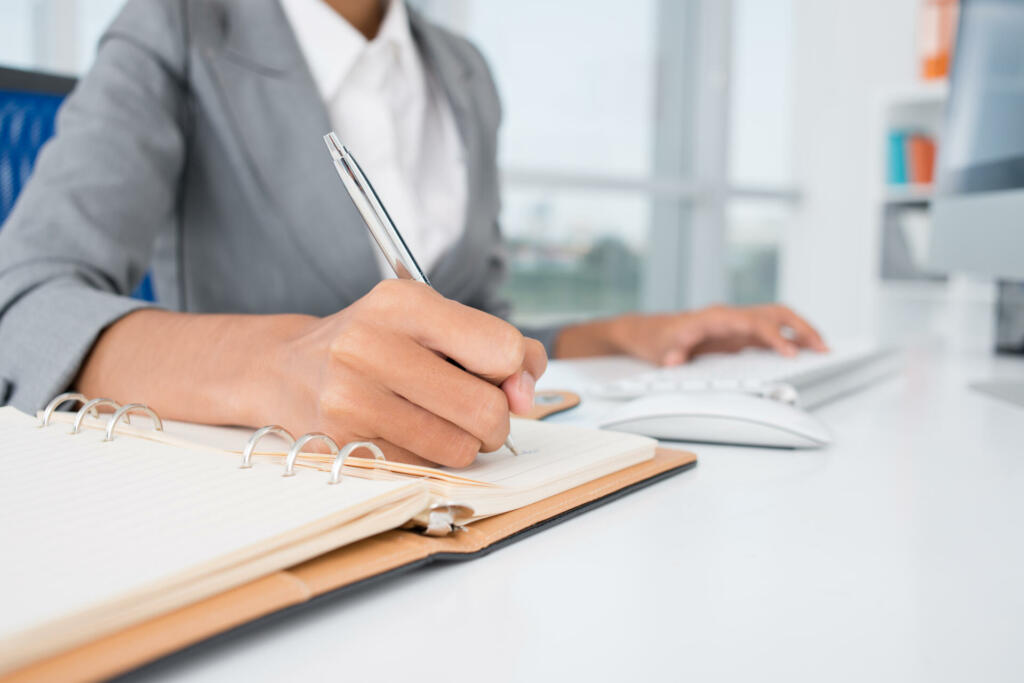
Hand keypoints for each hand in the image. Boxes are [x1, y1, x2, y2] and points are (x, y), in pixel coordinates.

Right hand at [260, 280, 546, 466]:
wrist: (287, 370)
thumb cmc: (376, 342)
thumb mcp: (431, 319)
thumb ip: (497, 344)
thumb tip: (526, 393)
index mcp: (402, 302)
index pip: (500, 347)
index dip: (514, 371)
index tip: (501, 378)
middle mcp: (370, 345)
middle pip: (484, 408)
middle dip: (496, 420)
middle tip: (479, 413)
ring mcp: (350, 398)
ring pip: (458, 447)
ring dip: (464, 444)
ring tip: (440, 422)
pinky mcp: (341, 444)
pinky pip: (423, 468)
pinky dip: (428, 459)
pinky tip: (405, 434)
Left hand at [556, 303, 826, 365]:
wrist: (645, 331)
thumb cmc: (654, 338)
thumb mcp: (658, 348)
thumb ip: (669, 353)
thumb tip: (675, 359)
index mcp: (716, 317)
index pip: (754, 323)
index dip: (774, 337)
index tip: (791, 352)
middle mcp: (730, 316)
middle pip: (775, 313)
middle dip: (801, 328)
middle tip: (823, 347)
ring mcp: (735, 324)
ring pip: (777, 320)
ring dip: (801, 331)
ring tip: (823, 348)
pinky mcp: (736, 335)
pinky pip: (769, 333)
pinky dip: (789, 339)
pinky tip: (803, 351)